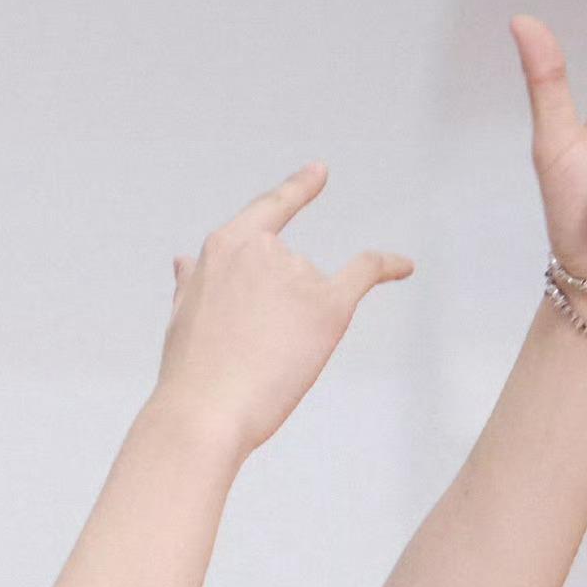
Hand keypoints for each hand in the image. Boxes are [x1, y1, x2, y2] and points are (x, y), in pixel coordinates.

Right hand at [156, 162, 412, 458]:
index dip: (297, 190)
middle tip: (249, 353)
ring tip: (264, 363)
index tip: (319, 173)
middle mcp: (265, 249)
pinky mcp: (328, 307)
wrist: (206, 412)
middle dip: (279, 309)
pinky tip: (405, 266)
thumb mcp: (181, 315)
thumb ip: (192, 282)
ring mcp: (298, 275)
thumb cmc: (191, 374)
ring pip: (314, 293)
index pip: (270, 209)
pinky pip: (365, 273)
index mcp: (226, 247)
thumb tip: (184, 261)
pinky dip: (388, 266)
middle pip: (290, 269)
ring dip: (298, 326)